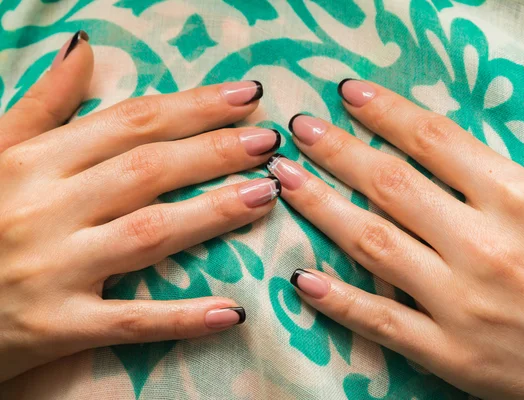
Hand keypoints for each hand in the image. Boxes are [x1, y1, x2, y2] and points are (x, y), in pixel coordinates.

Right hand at [0, 31, 280, 381]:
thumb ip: (42, 104)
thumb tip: (83, 48)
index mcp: (34, 162)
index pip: (130, 124)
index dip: (194, 107)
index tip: (245, 97)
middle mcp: (46, 208)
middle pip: (148, 170)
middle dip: (215, 151)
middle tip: (269, 142)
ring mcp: (53, 269)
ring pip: (148, 234)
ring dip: (213, 212)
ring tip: (266, 195)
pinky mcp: (57, 326)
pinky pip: (131, 321)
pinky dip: (183, 318)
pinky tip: (232, 311)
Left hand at [267, 47, 523, 398]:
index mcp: (521, 198)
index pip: (433, 140)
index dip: (384, 112)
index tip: (348, 94)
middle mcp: (481, 244)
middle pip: (389, 184)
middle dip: (337, 151)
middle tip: (299, 130)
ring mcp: (460, 302)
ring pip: (372, 243)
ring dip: (320, 206)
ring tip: (284, 180)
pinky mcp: (451, 353)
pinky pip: (381, 320)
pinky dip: (337, 300)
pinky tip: (300, 277)